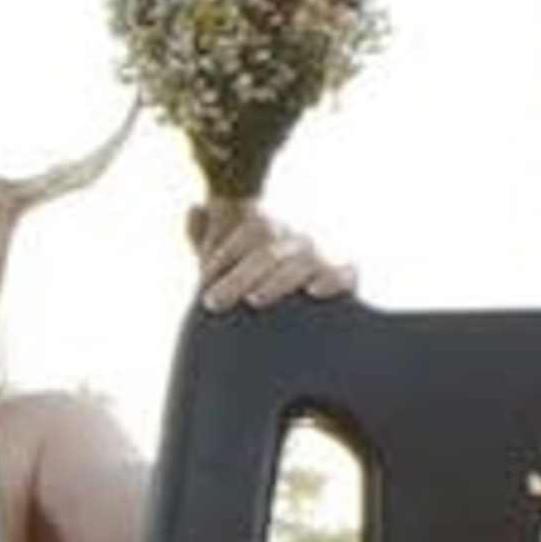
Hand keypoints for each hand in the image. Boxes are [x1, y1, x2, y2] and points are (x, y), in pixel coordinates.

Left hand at [192, 200, 354, 313]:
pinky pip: (345, 274)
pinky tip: (313, 292)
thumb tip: (194, 208)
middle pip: (269, 250)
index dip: (225, 253)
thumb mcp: (229, 269)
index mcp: (272, 232)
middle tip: (211, 303)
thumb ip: (208, 241)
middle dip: (238, 278)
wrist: (293, 333)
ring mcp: (321, 259)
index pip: (249, 231)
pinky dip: (332, 280)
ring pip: (301, 262)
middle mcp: (296, 241)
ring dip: (276, 281)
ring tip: (254, 300)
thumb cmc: (255, 293)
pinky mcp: (346, 281)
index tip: (203, 281)